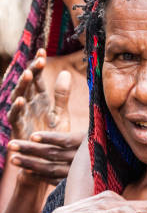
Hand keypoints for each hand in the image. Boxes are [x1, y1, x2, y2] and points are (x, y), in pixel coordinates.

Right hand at [7, 49, 77, 183]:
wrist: (47, 162)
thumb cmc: (53, 137)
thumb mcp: (60, 113)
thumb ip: (61, 95)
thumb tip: (65, 72)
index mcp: (40, 100)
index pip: (37, 78)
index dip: (38, 65)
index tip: (43, 50)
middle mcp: (29, 105)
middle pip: (28, 84)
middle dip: (31, 71)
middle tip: (38, 59)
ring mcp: (22, 116)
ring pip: (19, 97)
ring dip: (22, 85)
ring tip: (27, 74)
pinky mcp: (17, 128)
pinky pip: (15, 116)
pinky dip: (17, 108)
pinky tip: (21, 99)